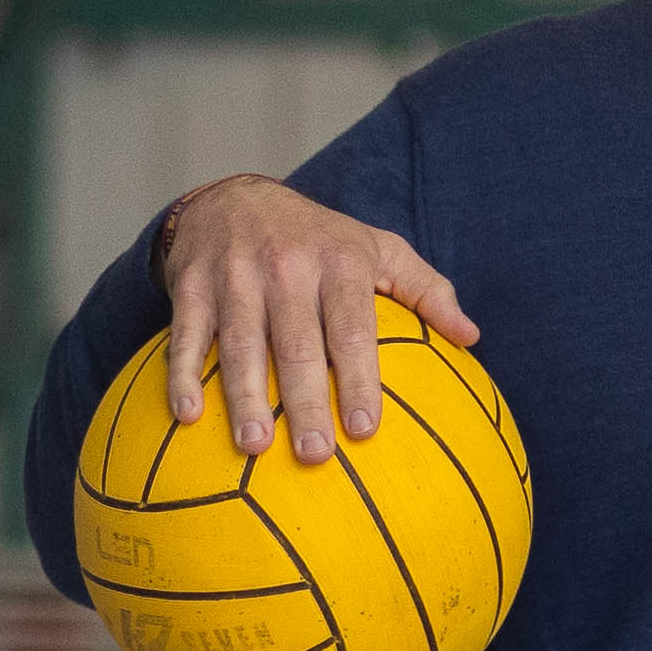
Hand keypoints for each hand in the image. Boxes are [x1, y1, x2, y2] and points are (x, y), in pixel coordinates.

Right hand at [155, 177, 480, 465]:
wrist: (233, 196)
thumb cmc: (317, 238)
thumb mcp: (377, 247)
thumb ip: (426, 289)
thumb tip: (469, 337)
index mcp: (338, 262)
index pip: (352, 329)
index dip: (359, 379)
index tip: (366, 429)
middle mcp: (285, 267)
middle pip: (296, 344)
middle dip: (305, 401)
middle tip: (314, 455)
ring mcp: (234, 276)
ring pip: (239, 344)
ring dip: (243, 398)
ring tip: (254, 445)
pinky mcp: (191, 286)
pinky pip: (185, 336)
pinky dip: (182, 374)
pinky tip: (188, 414)